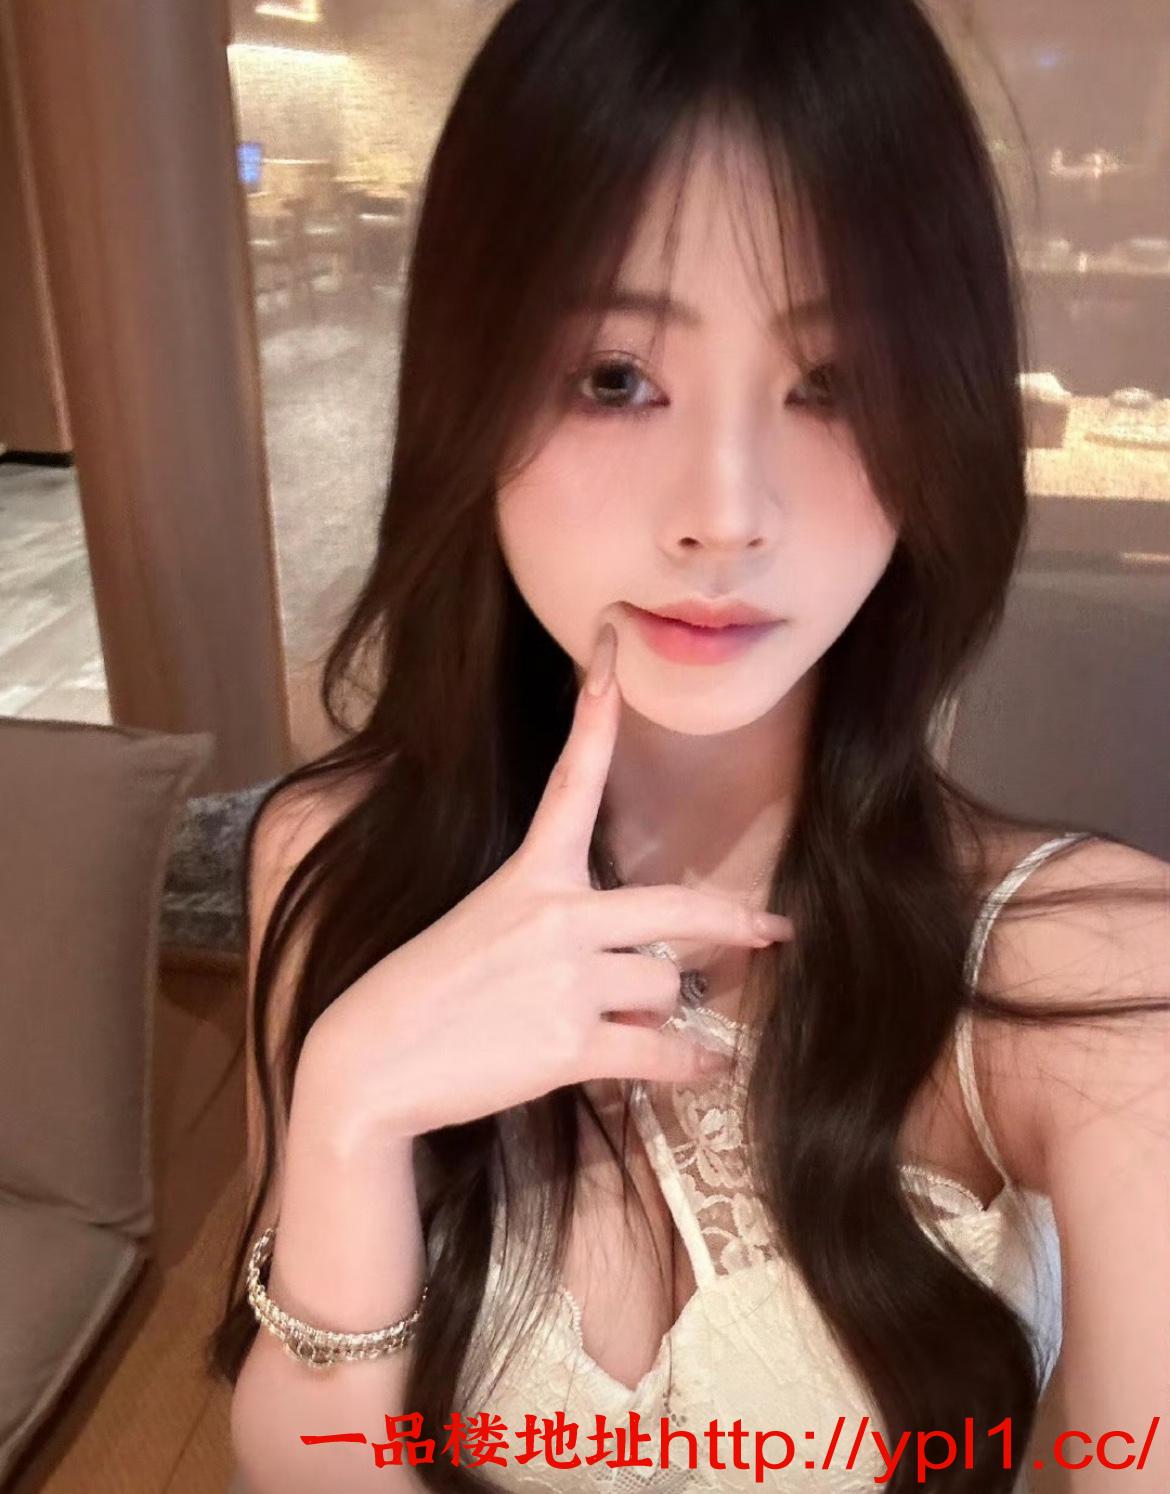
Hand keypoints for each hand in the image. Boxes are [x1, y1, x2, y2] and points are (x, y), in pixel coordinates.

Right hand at [307, 622, 794, 1140]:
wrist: (373, 1060)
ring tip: (624, 1030)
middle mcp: (556, 915)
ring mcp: (565, 979)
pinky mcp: (569, 1044)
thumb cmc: (424, 993)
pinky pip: (662, 1053)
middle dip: (731, 922)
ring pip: (667, 987)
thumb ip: (558, 930)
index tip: (611, 655)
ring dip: (660, 1012)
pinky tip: (709, 1069)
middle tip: (771, 930)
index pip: (569, 780)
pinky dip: (692, 1066)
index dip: (595, 715)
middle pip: (676, 907)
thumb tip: (638, 976)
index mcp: (528, 875)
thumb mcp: (483, 927)